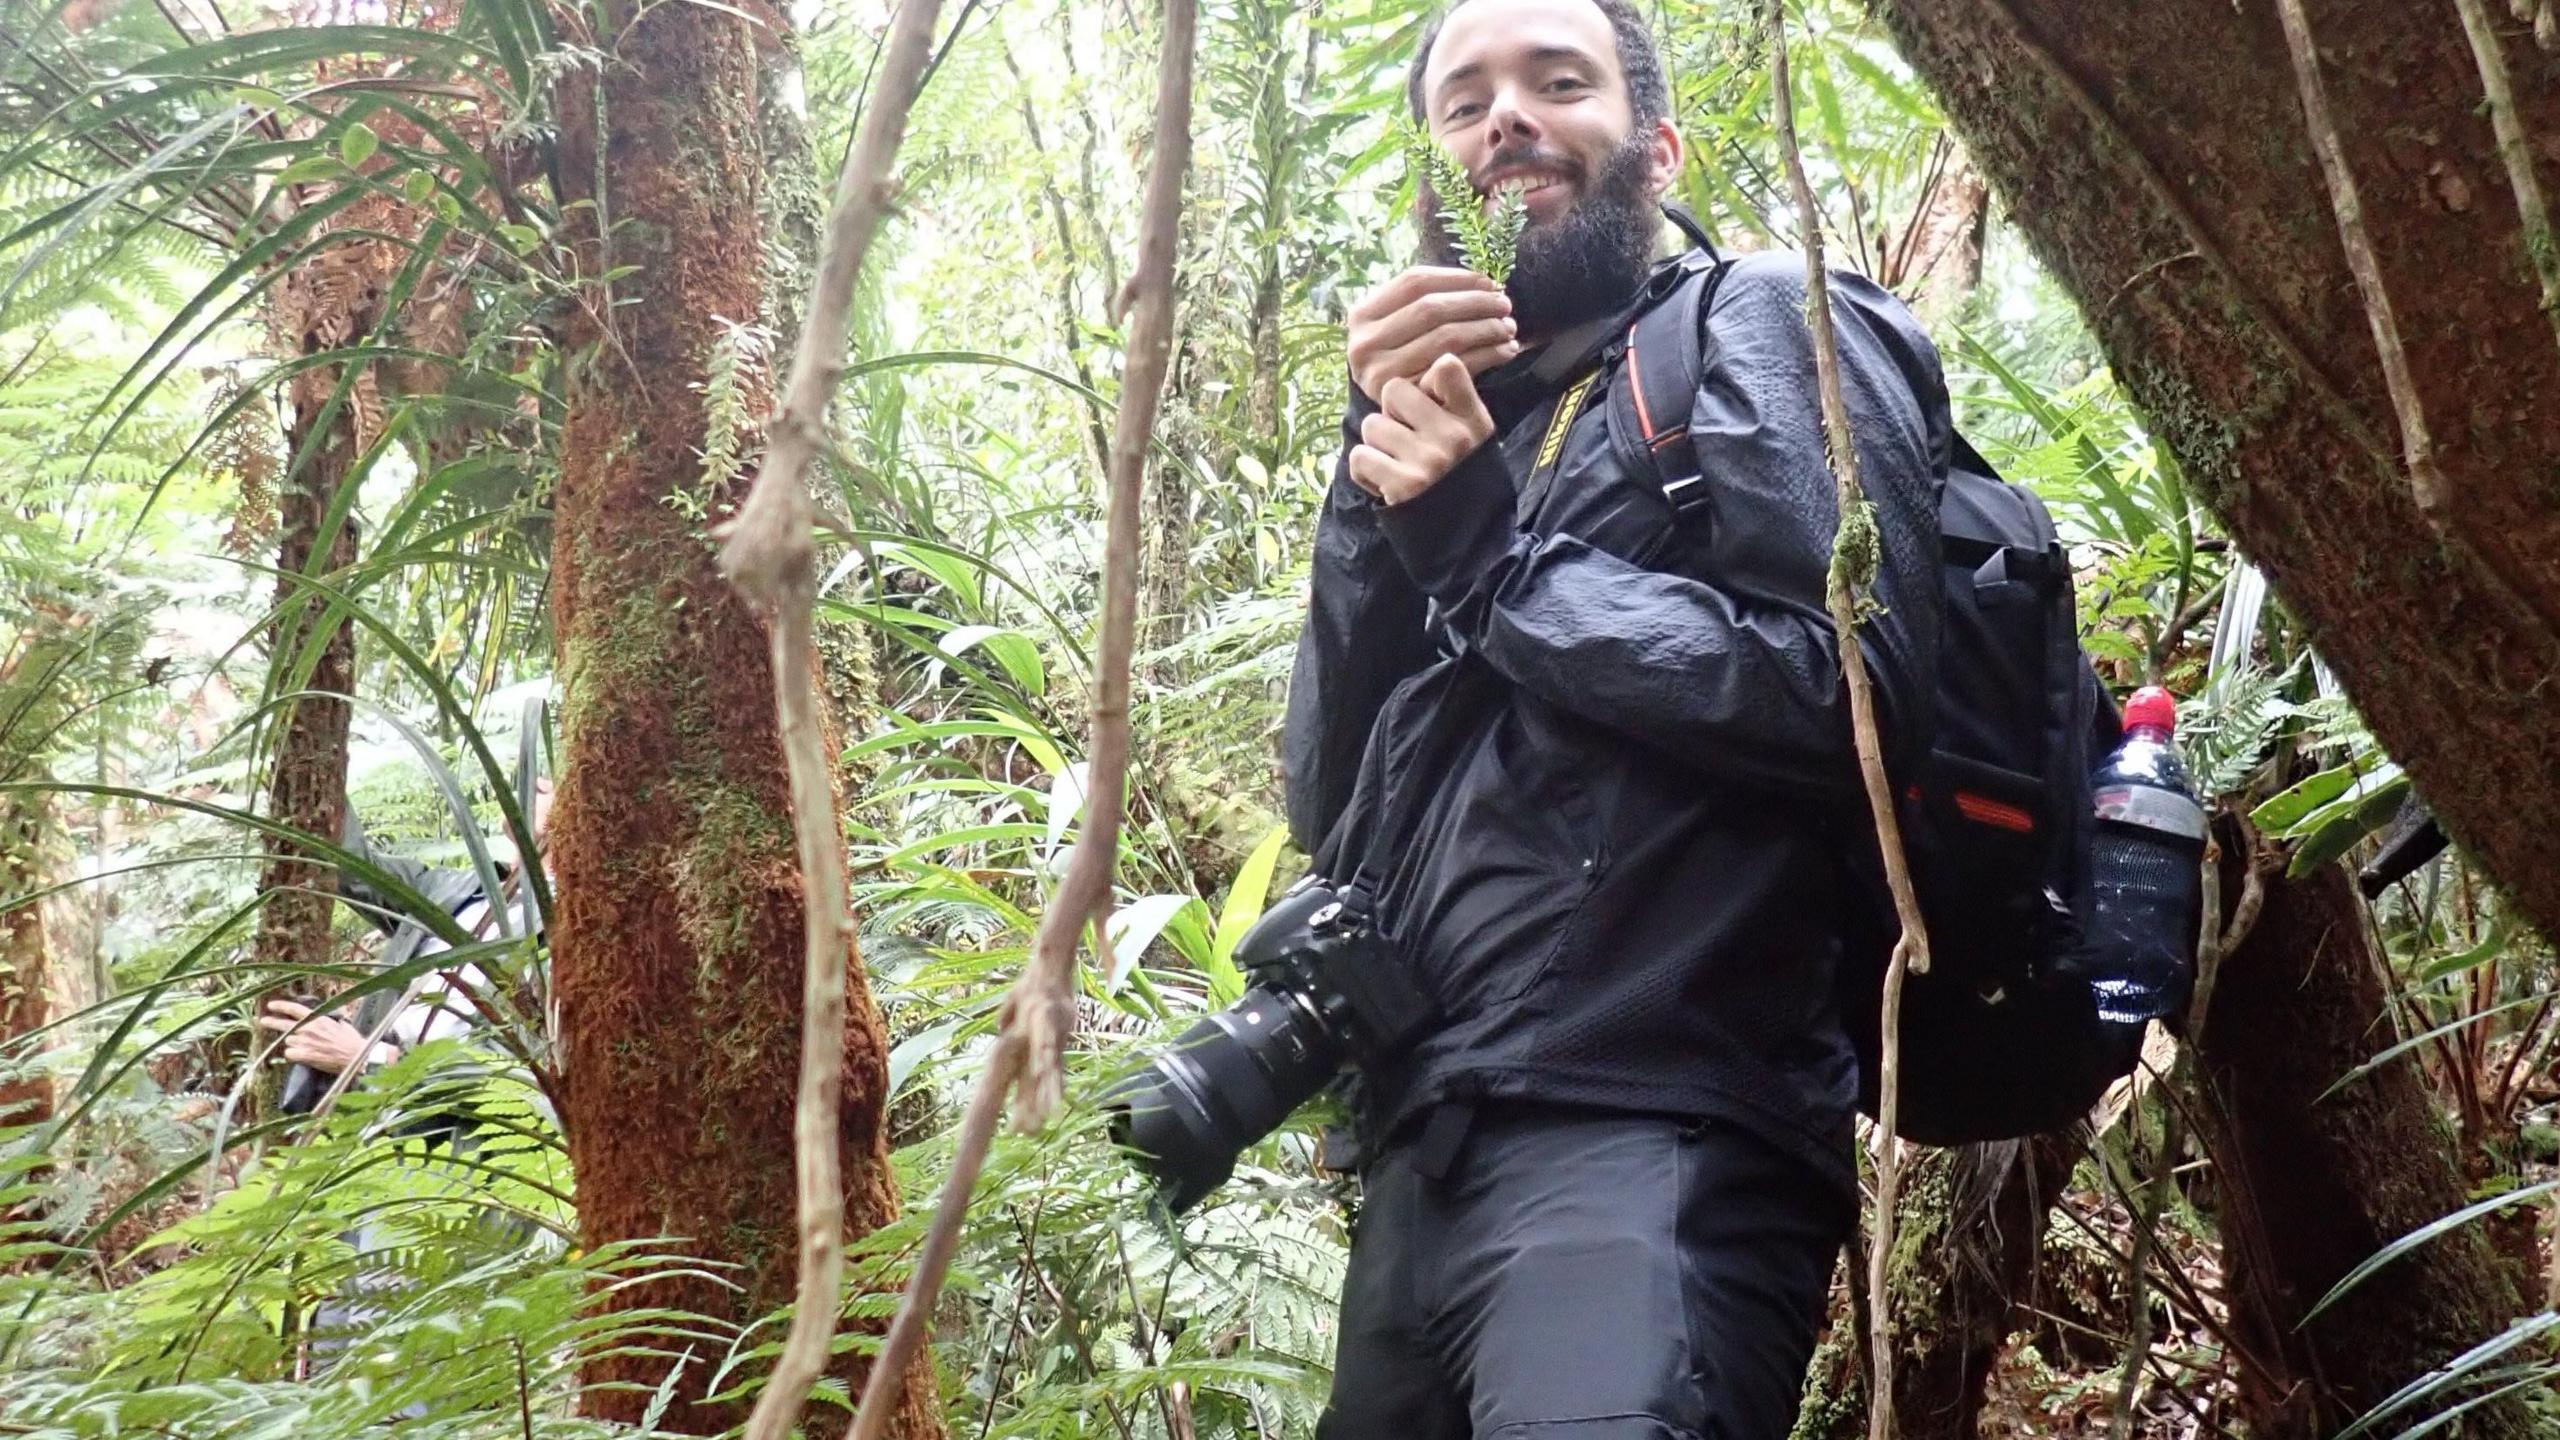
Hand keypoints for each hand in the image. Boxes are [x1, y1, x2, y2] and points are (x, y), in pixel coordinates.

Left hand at [260, 999, 394, 1074]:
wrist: (356, 1057)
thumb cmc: (351, 1040)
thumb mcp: (340, 1023)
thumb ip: (325, 1020)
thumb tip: (319, 1019)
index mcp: (317, 1018)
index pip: (294, 1009)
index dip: (281, 1006)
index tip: (271, 1006)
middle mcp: (308, 1029)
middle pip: (283, 1025)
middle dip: (271, 1022)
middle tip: (263, 1021)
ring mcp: (305, 1042)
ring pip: (288, 1042)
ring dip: (294, 1044)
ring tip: (308, 1048)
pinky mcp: (304, 1056)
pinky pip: (290, 1054)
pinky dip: (294, 1055)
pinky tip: (304, 1056)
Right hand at [1346, 266, 1518, 402]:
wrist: (1393, 413)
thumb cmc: (1402, 360)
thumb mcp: (1398, 327)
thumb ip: (1426, 301)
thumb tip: (1484, 284)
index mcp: (1362, 315)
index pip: (1413, 282)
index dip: (1456, 278)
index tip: (1487, 282)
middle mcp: (1365, 344)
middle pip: (1431, 308)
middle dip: (1475, 303)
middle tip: (1505, 305)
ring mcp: (1384, 373)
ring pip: (1447, 337)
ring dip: (1486, 329)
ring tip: (1508, 327)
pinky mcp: (1409, 396)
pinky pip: (1456, 366)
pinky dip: (1488, 355)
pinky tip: (1506, 350)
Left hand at [1348, 353, 1495, 505]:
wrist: (1465, 539)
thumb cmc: (1458, 477)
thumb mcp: (1473, 436)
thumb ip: (1451, 401)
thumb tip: (1425, 365)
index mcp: (1473, 419)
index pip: (1446, 367)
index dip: (1426, 381)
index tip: (1429, 402)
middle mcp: (1453, 436)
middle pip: (1394, 390)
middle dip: (1392, 413)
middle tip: (1407, 439)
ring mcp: (1427, 460)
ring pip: (1372, 425)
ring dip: (1377, 445)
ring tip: (1398, 464)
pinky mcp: (1403, 485)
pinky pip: (1360, 456)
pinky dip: (1366, 472)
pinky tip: (1387, 482)